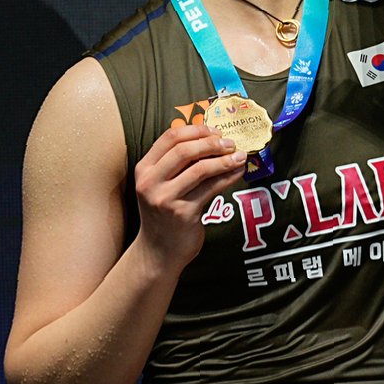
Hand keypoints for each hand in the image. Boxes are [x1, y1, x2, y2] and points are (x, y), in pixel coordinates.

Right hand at [132, 125, 245, 272]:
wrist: (158, 252)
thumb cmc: (163, 215)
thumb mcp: (161, 185)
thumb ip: (178, 165)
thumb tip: (212, 141)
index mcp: (144, 169)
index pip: (169, 137)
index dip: (195, 130)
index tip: (214, 130)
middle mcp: (150, 182)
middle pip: (184, 150)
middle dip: (211, 143)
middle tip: (230, 143)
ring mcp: (166, 198)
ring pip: (200, 169)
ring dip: (224, 160)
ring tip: (240, 156)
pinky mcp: (183, 213)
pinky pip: (211, 189)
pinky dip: (227, 177)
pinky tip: (238, 172)